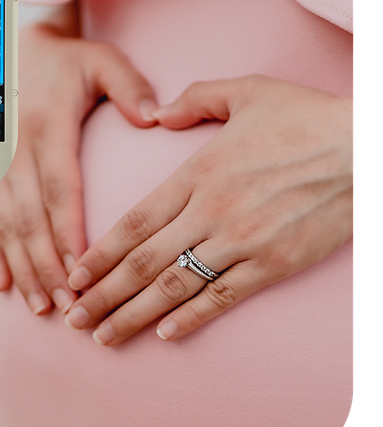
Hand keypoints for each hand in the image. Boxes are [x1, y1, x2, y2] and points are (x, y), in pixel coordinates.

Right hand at [0, 6, 157, 314]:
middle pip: (31, 218)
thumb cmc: (67, 62)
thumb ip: (130, 87)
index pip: (59, 188)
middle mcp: (17, 151)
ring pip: (7, 226)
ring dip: (23, 268)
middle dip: (48, 265)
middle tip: (68, 304)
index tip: (81, 269)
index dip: (67, 231)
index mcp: (48, 127)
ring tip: (41, 305)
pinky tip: (2, 283)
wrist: (18, 52)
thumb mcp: (102, 62)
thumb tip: (155, 117)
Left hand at [64, 75, 354, 343]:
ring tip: (104, 335)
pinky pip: (224, 297)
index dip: (100, 254)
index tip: (74, 275)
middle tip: (73, 317)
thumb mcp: (245, 91)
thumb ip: (194, 100)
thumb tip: (157, 114)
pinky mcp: (273, 264)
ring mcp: (241, 242)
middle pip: (144, 263)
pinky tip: (165, 336)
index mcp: (196, 174)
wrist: (364, 148)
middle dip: (103, 294)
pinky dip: (192, 318)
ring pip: (175, 287)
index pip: (134, 223)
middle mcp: (210, 212)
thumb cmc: (304, 117)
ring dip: (134, 315)